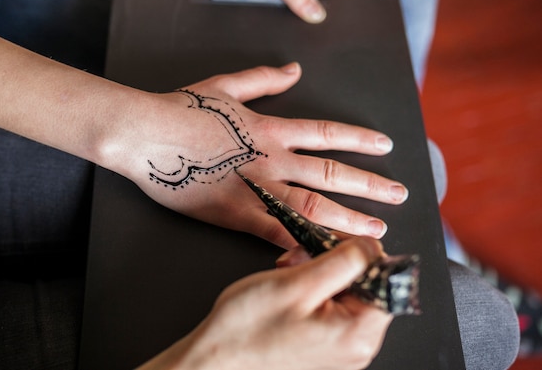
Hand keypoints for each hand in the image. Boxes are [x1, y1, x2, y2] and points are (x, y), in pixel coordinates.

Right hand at [110, 63, 407, 247]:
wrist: (148, 133)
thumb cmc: (182, 109)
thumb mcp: (225, 85)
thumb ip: (264, 79)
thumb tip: (294, 70)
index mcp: (271, 129)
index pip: (327, 134)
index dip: (359, 139)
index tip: (385, 145)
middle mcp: (273, 158)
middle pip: (332, 172)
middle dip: (370, 183)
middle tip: (400, 194)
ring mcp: (257, 187)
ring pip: (314, 204)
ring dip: (349, 216)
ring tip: (377, 228)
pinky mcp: (236, 212)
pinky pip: (276, 232)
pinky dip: (300, 243)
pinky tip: (323, 256)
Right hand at [138, 238, 391, 369]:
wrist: (214, 359)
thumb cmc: (246, 328)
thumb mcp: (297, 283)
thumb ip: (344, 262)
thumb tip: (373, 246)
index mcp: (357, 334)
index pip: (386, 281)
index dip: (362, 254)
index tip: (334, 243)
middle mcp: (356, 347)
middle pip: (365, 286)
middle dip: (334, 263)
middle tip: (300, 257)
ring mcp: (340, 350)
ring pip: (345, 294)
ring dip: (319, 273)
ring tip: (288, 271)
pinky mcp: (323, 347)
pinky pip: (330, 309)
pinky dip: (312, 291)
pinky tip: (288, 286)